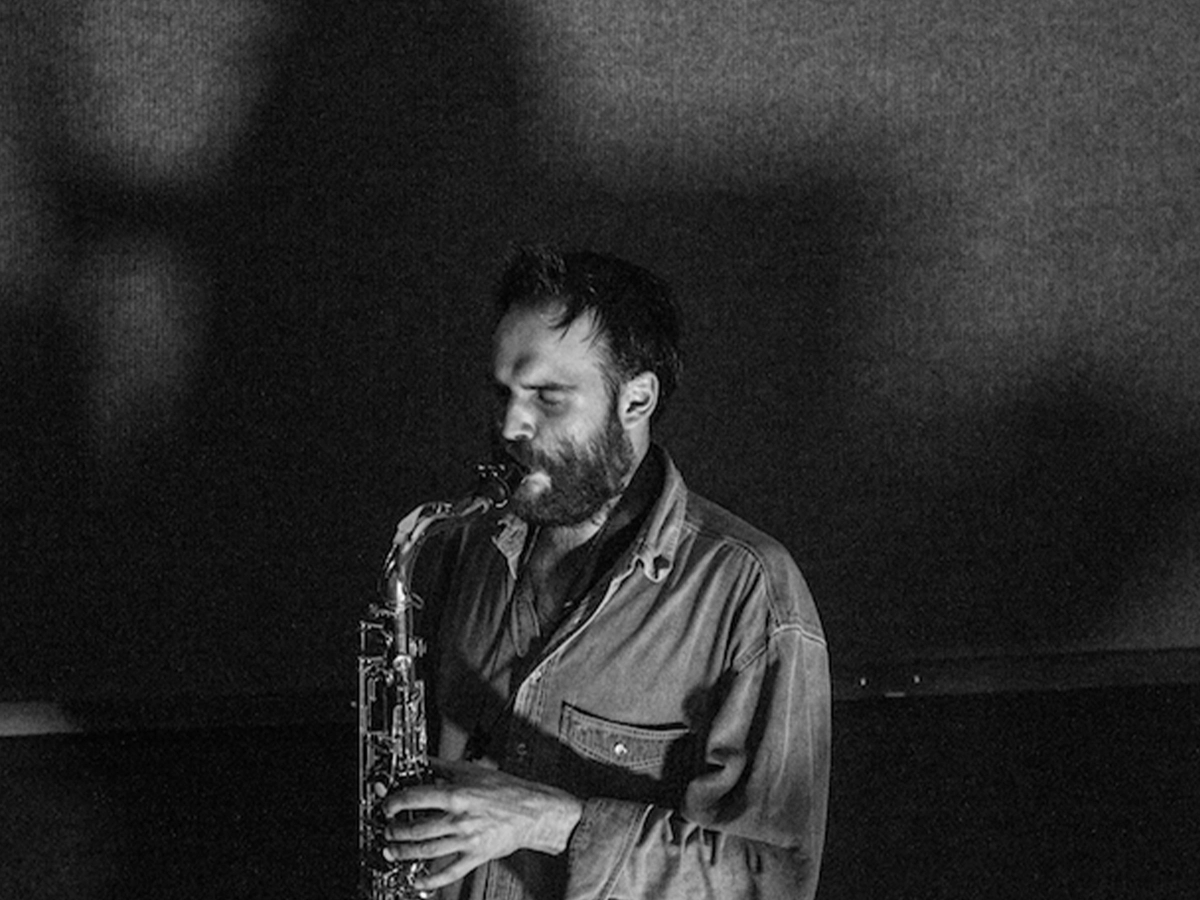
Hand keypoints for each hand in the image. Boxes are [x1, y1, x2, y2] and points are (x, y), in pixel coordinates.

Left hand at [383, 757, 583, 891]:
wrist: (533, 812)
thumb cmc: (506, 791)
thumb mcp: (473, 770)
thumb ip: (444, 767)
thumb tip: (422, 761)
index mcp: (457, 794)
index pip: (415, 797)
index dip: (394, 802)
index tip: (386, 806)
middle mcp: (459, 819)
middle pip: (416, 828)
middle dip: (395, 832)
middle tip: (386, 831)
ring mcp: (467, 840)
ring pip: (426, 851)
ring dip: (404, 853)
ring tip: (392, 851)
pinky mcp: (475, 856)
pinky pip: (449, 873)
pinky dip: (430, 880)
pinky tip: (417, 881)